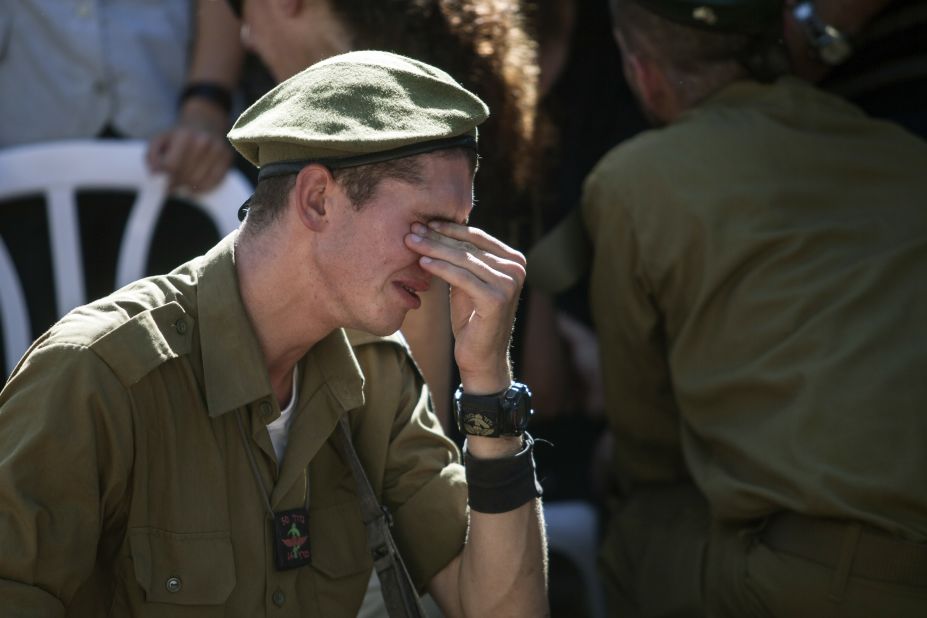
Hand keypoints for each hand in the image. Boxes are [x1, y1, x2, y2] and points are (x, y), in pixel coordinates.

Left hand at [146, 99, 232, 192]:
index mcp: (184, 135)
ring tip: (183, 183)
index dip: (164, 177)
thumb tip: (154, 173)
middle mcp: (203, 141)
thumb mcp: (160, 139)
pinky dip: (203, 188)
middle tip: (172, 185)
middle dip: (176, 184)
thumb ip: (151, 156)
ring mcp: (217, 149)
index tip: (162, 181)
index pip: (171, 166)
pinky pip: (214, 182)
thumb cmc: (180, 135)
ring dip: (188, 187)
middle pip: (185, 176)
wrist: (205, 122)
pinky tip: (195, 185)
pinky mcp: (227, 157)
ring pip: (199, 182)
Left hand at [405, 221, 525, 394]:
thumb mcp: (469, 283)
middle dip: (437, 236)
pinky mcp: (496, 299)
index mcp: (514, 260)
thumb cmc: (472, 320)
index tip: (423, 222)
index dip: (449, 228)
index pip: (477, 237)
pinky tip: (422, 262)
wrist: (482, 357)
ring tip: (410, 242)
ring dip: (434, 248)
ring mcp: (509, 283)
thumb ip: (464, 259)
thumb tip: (436, 229)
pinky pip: (461, 277)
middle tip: (412, 228)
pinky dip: (440, 268)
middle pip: (468, 247)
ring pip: (463, 259)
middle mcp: (516, 269)